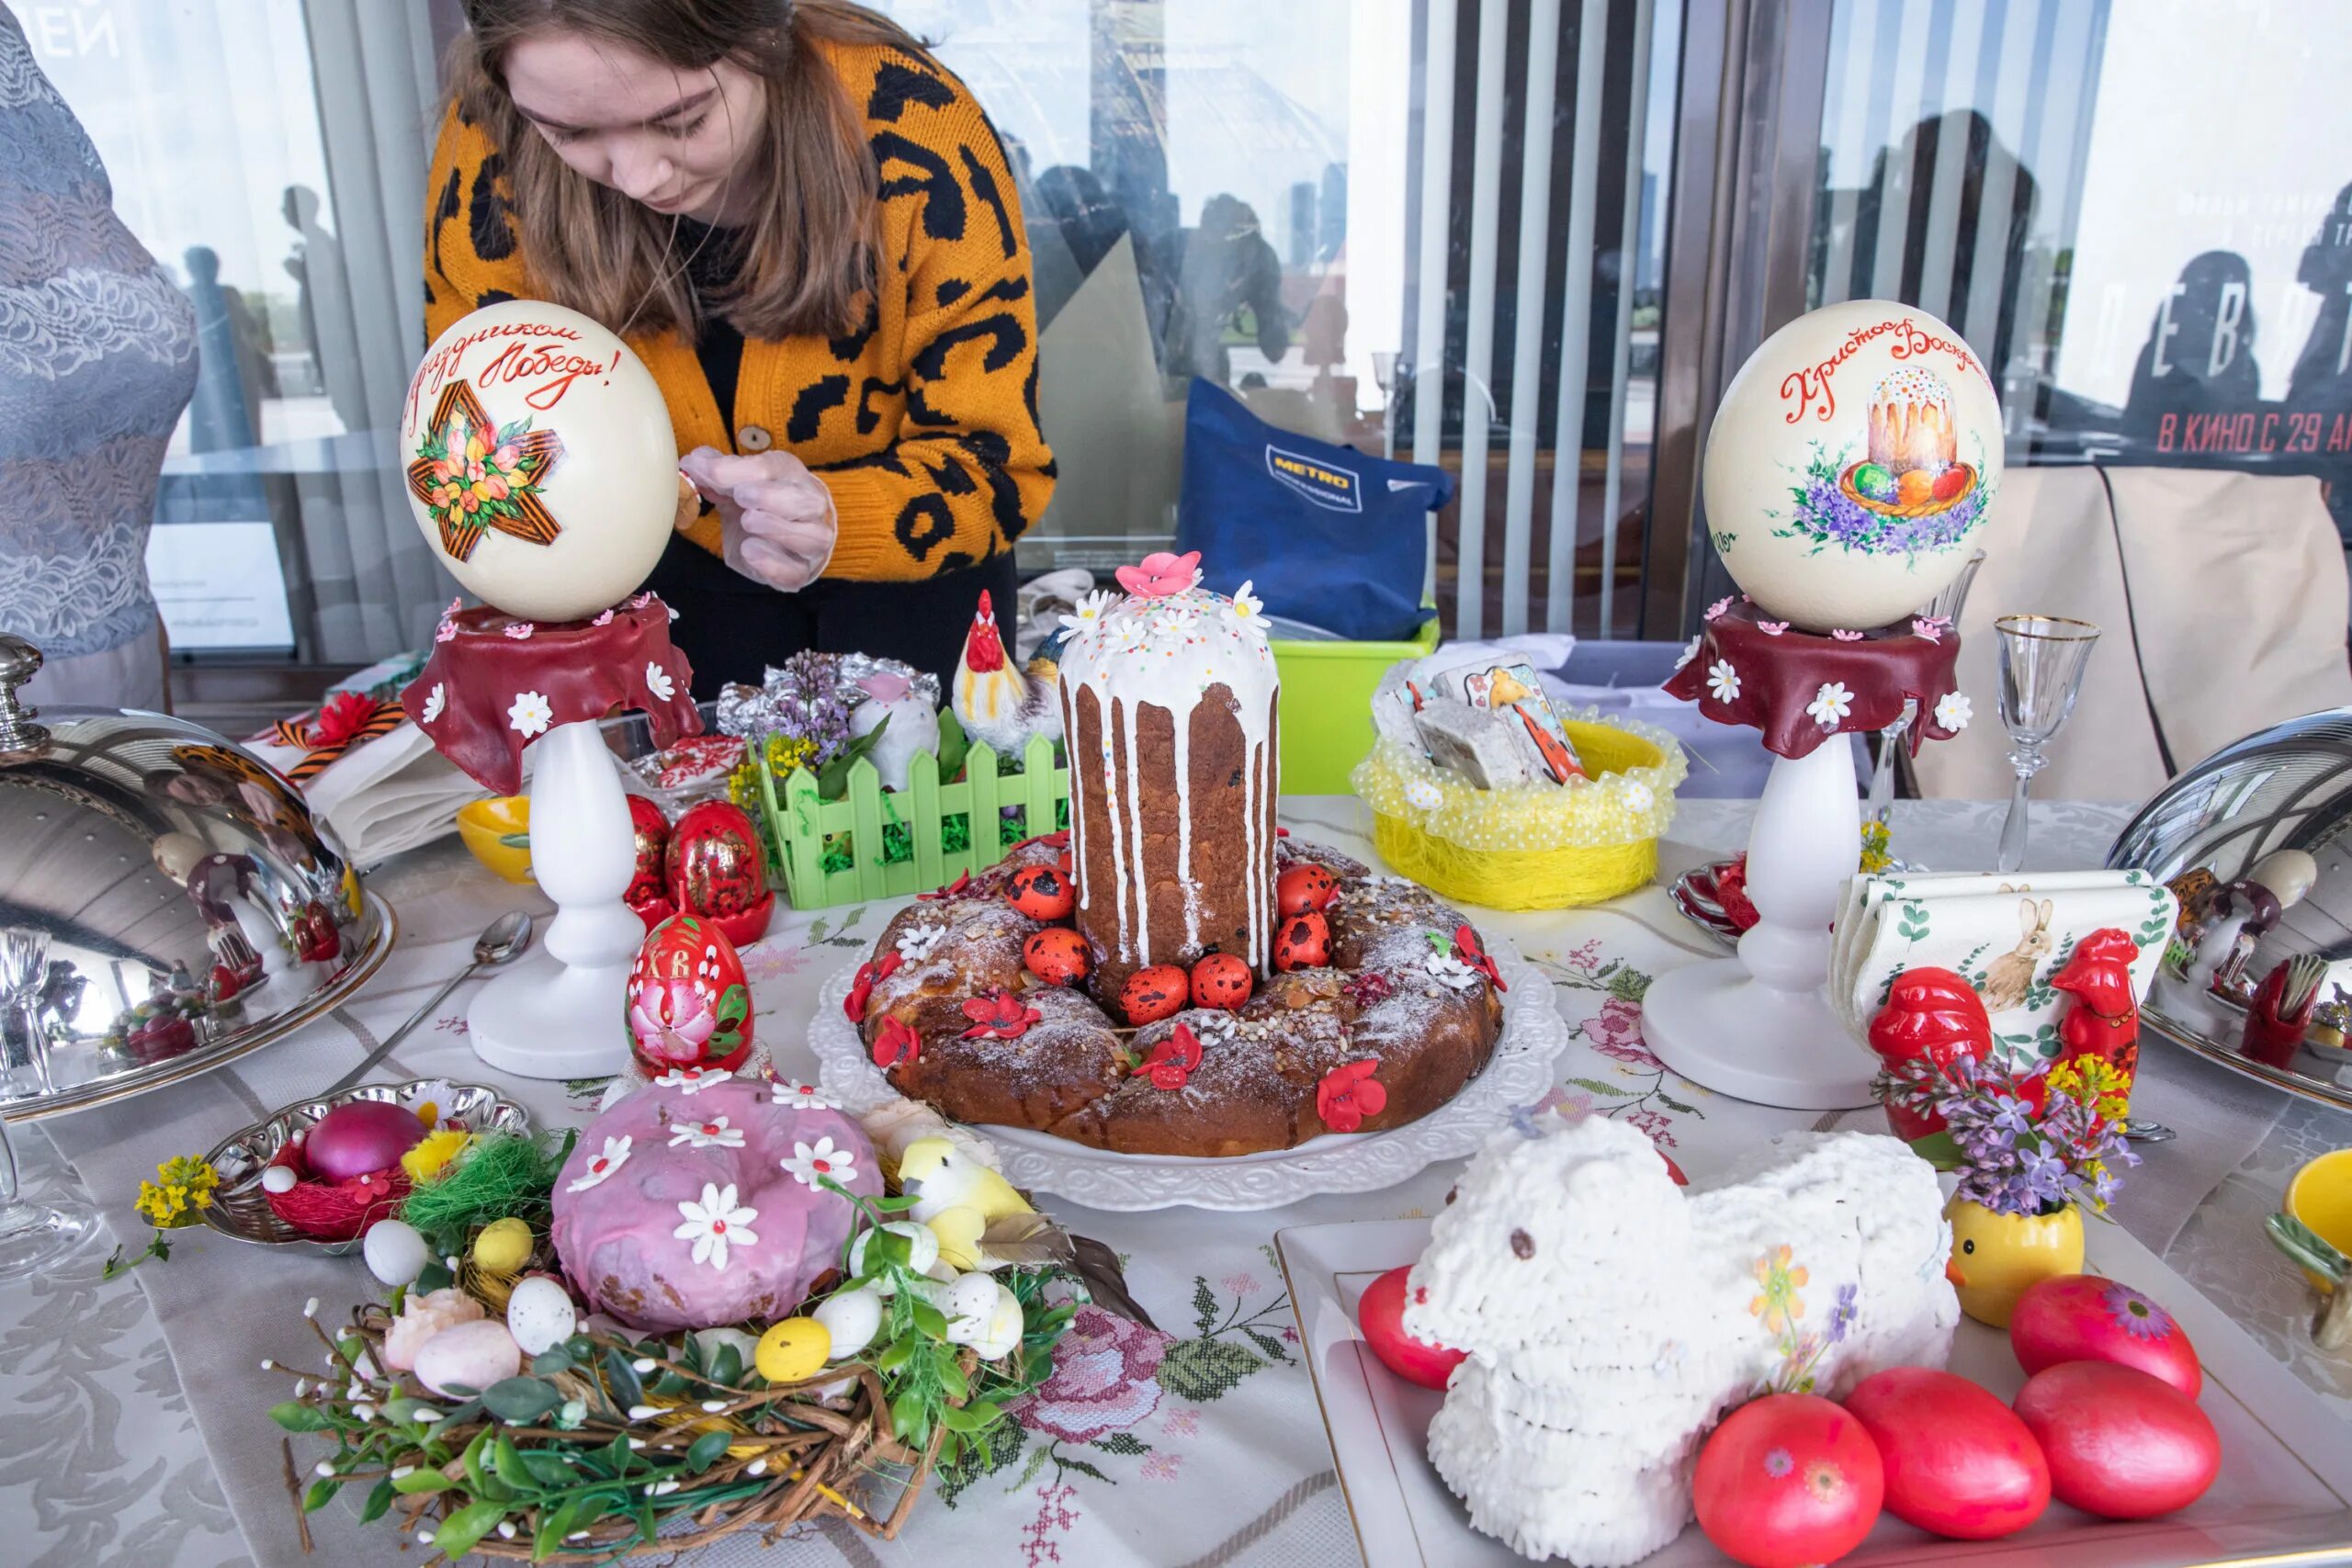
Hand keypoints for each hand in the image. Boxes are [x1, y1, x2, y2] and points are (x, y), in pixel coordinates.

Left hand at [678, 446, 836, 590]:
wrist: (780, 537)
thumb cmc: (757, 503)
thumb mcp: (736, 482)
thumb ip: (716, 472)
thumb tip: (695, 462)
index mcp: (790, 475)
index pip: (770, 468)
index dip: (734, 470)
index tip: (703, 471)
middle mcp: (811, 507)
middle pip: (803, 501)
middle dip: (770, 497)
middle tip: (741, 497)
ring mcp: (812, 542)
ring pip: (811, 536)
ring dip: (777, 528)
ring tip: (748, 522)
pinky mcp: (801, 571)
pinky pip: (796, 570)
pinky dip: (773, 563)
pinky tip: (750, 550)